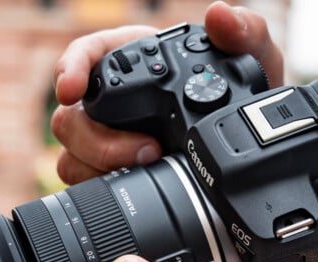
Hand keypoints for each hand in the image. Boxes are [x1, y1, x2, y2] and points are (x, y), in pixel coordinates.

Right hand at [51, 1, 284, 184]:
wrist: (243, 134)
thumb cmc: (235, 86)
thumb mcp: (248, 56)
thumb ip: (242, 31)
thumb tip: (220, 15)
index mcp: (130, 60)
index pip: (82, 56)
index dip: (69, 70)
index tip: (70, 89)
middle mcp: (110, 100)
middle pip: (70, 118)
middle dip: (98, 140)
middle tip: (148, 149)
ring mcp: (106, 138)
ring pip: (73, 155)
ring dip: (102, 166)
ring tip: (152, 167)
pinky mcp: (112, 170)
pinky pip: (88, 181)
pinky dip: (106, 187)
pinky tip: (138, 188)